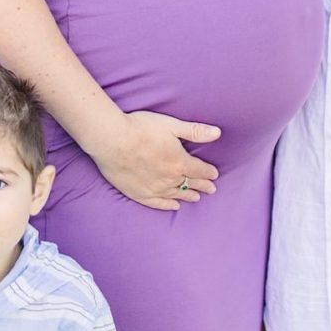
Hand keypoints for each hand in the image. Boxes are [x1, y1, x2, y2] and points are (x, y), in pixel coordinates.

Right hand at [89, 109, 220, 210]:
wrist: (113, 140)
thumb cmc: (141, 128)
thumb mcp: (171, 125)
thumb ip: (194, 131)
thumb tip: (217, 133)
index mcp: (179, 162)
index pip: (200, 170)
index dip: (209, 173)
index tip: (214, 175)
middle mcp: (170, 179)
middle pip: (191, 184)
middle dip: (203, 186)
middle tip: (211, 190)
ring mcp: (154, 188)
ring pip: (176, 194)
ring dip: (188, 196)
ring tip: (196, 198)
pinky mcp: (139, 194)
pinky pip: (158, 203)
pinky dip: (168, 205)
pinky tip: (174, 206)